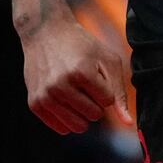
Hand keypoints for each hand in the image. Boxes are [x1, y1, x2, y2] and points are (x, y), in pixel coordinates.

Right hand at [22, 17, 132, 134]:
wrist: (45, 33)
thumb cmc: (82, 46)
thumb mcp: (107, 60)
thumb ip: (120, 93)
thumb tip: (128, 123)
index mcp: (82, 72)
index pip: (107, 101)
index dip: (105, 88)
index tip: (96, 75)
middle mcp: (61, 86)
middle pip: (94, 115)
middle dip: (95, 102)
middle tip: (85, 84)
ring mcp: (45, 96)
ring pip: (78, 126)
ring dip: (82, 113)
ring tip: (76, 93)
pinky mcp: (35, 104)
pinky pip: (61, 129)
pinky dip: (68, 118)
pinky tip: (65, 100)